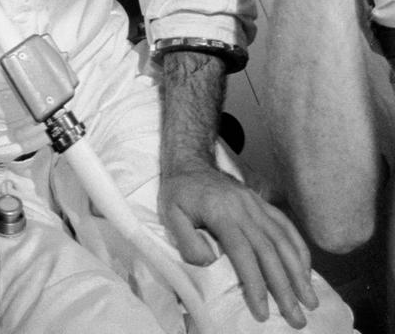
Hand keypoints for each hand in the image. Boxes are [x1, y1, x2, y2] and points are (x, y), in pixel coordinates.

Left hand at [159, 165, 318, 327]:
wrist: (191, 162)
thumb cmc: (180, 193)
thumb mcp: (171, 215)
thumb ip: (187, 241)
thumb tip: (210, 264)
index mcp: (220, 212)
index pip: (242, 252)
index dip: (254, 282)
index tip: (262, 311)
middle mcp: (243, 208)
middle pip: (269, 250)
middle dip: (284, 287)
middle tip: (297, 318)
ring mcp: (256, 204)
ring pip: (282, 239)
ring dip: (298, 272)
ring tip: (309, 301)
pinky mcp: (262, 203)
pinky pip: (285, 226)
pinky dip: (299, 249)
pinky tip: (306, 270)